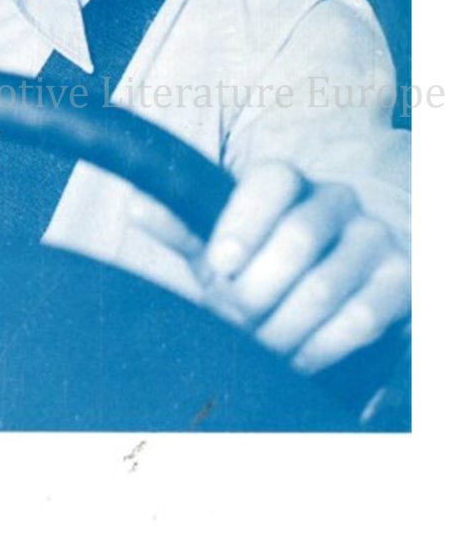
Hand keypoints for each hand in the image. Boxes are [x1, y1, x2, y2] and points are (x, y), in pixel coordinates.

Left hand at [134, 161, 408, 372]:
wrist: (342, 279)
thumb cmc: (267, 258)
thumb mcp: (223, 243)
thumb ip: (184, 227)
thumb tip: (139, 207)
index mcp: (288, 182)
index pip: (271, 181)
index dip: (243, 224)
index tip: (219, 266)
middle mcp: (336, 200)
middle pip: (298, 238)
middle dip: (255, 292)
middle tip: (235, 320)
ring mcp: (373, 238)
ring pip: (324, 286)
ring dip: (281, 328)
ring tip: (259, 346)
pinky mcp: (400, 280)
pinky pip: (359, 319)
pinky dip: (318, 348)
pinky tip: (294, 358)